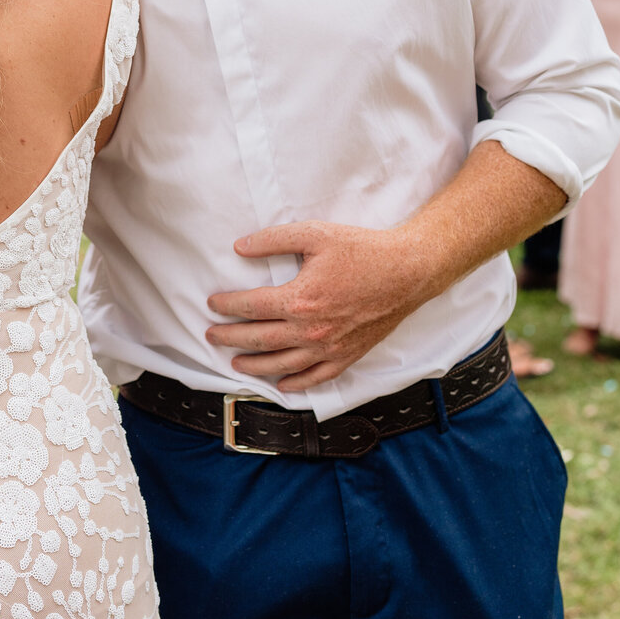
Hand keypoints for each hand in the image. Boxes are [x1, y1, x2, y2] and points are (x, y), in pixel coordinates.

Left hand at [206, 221, 433, 391]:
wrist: (408, 271)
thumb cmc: (362, 250)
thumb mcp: (314, 234)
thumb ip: (273, 240)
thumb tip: (239, 247)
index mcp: (299, 299)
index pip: (251, 307)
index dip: (227, 306)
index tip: (212, 304)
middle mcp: (311, 330)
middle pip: (259, 340)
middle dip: (230, 338)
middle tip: (211, 335)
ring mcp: (330, 347)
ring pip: (282, 364)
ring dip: (255, 365)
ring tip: (236, 363)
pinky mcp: (348, 355)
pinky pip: (316, 377)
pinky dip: (296, 383)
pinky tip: (282, 384)